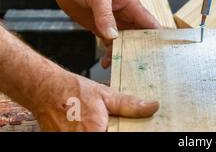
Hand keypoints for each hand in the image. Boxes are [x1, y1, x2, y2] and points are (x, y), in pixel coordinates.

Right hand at [32, 68, 158, 130]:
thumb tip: (152, 107)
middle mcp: (83, 139)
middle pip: (107, 136)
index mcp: (96, 131)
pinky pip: (85, 138)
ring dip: (101, 130)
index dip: (126, 131)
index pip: (120, 135)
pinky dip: (90, 131)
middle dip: (112, 130)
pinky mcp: (63, 142)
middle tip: (108, 121)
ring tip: (97, 121)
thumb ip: (129, 105)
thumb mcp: (105, 95)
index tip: (130, 128)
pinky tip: (89, 124)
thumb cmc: (73, 91)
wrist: (45, 90)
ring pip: (95, 138)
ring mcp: (72, 142)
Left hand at [52, 0, 160, 65]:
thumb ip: (105, 16)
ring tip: (117, 64)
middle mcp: (124, 15)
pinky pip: (109, 43)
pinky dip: (109, 53)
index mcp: (130, 4)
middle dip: (139, 49)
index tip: (159, 50)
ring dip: (122, 54)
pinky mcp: (100, 28)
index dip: (156, 36)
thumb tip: (113, 36)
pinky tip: (106, 61)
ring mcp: (112, 22)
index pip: (149, 22)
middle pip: (138, 36)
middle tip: (138, 65)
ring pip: (124, 42)